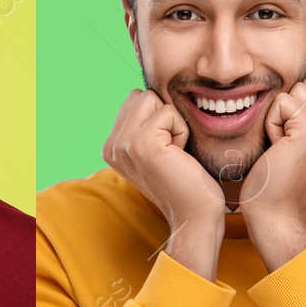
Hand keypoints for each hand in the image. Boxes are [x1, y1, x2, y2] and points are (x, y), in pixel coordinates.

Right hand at [102, 89, 226, 279]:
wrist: (194, 214)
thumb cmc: (185, 181)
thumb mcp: (157, 149)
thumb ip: (145, 124)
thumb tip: (150, 92)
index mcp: (111, 147)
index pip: (133, 100)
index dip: (158, 117)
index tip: (165, 149)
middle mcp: (111, 146)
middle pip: (140, 95)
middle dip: (163, 115)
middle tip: (171, 150)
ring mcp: (123, 146)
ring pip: (151, 98)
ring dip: (172, 122)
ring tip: (174, 152)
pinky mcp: (141, 144)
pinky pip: (168, 112)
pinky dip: (182, 130)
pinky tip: (179, 155)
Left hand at [239, 78, 305, 271]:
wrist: (276, 212)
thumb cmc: (280, 180)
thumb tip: (302, 85)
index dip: (297, 112)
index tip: (295, 145)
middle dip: (288, 112)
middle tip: (287, 147)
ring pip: (296, 92)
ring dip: (279, 118)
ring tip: (283, 147)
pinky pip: (282, 102)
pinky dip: (272, 123)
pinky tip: (277, 148)